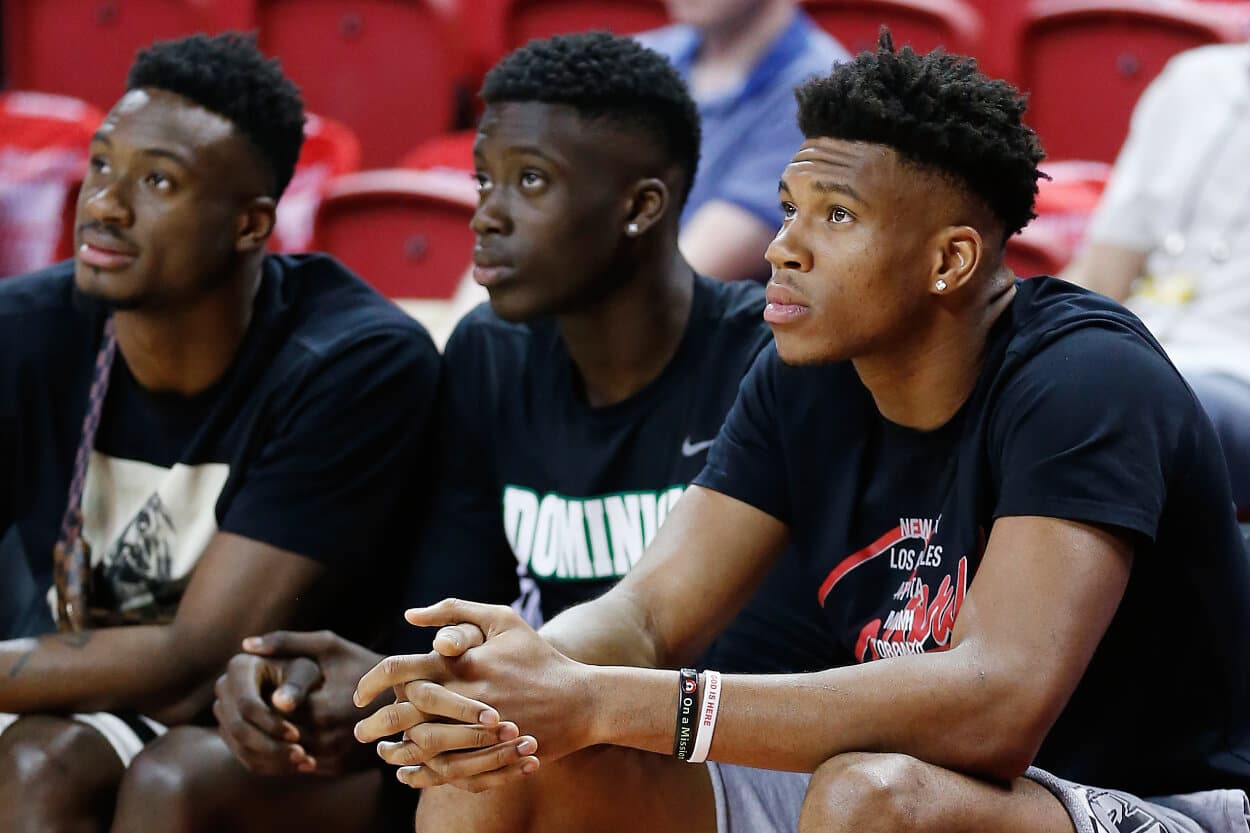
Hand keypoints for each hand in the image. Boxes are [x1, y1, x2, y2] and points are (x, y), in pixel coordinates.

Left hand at [214, 630, 379, 776]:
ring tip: (270, 717)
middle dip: (263, 720)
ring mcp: (331, 757)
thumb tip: (246, 645)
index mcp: (320, 707)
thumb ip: (287, 642)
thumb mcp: (329, 647)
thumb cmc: (364, 664)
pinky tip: (289, 731)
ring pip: (283, 752)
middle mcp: (325, 738)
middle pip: (274, 733)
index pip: (269, 710)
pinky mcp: (336, 769)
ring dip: (272, 738)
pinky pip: (299, 764)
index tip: (256, 687)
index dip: (257, 699)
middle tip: (258, 703)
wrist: (406, 699)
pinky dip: (289, 750)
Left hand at [355, 600, 594, 788]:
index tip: (359, 694)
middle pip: (401, 714)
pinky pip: (444, 771)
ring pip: (419, 747)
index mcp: (461, 663)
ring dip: (394, 751)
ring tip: (382, 752)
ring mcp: (477, 731)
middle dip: (374, 724)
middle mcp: (465, 697)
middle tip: (360, 730)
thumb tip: (410, 615)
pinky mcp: (490, 756)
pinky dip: (421, 774)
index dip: (371, 682)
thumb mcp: (502, 619)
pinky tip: (409, 771)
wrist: (580, 699)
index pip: (399, 670)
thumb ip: (455, 611)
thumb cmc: (537, 655)